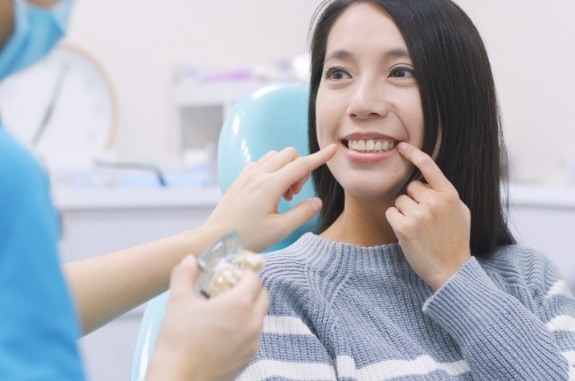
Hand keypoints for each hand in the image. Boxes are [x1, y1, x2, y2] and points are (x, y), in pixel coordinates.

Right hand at [146, 255, 268, 380]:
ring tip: (225, 311)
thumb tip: (189, 259)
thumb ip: (184, 274)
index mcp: (240, 303)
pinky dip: (245, 328)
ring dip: (249, 309)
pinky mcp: (249, 358)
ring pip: (260, 316)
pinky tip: (225, 332)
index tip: (230, 274)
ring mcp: (253, 342)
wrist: (178, 379)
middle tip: (230, 290)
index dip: (243, 273)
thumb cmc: (178, 340)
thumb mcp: (178, 301)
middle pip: (263, 295)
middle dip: (250, 289)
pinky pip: (254, 336)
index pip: (254, 278)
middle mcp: (252, 322)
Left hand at [205, 144, 336, 251]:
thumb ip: (302, 213)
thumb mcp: (280, 230)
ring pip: (274, 157)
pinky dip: (271, 171)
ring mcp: (247, 175)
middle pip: (289, 154)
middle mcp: (258, 175)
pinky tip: (268, 192)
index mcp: (270, 186)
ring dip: (285, 169)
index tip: (333, 150)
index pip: (302, 165)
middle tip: (294, 195)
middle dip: (300, 169)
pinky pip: (261, 164)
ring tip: (282, 195)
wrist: (214, 240)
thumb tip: (317, 202)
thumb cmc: (247, 238)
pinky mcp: (239, 180)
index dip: (320, 158)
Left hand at [385, 142, 470, 289]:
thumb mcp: (461, 212)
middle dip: (412, 200)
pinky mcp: (404, 227)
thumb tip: (430, 180)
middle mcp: (435, 201)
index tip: (401, 146)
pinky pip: (391, 213)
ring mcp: (419, 214)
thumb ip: (446, 194)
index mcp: (450, 195)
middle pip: (410, 187)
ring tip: (418, 229)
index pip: (429, 166)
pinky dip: (396, 222)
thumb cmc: (456, 241)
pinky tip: (408, 234)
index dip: (413, 153)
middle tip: (424, 220)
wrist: (451, 270)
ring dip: (404, 212)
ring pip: (399, 201)